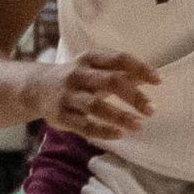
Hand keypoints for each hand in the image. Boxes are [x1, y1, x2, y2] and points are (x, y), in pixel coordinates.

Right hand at [33, 52, 158, 140]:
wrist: (35, 88)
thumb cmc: (75, 78)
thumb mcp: (94, 69)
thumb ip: (120, 73)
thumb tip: (151, 78)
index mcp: (89, 58)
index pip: (118, 59)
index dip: (140, 68)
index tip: (158, 81)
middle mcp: (77, 74)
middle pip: (109, 81)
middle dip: (133, 96)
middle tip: (151, 109)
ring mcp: (68, 96)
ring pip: (96, 106)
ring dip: (119, 116)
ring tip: (139, 126)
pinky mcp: (61, 116)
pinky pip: (84, 126)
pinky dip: (103, 131)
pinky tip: (119, 135)